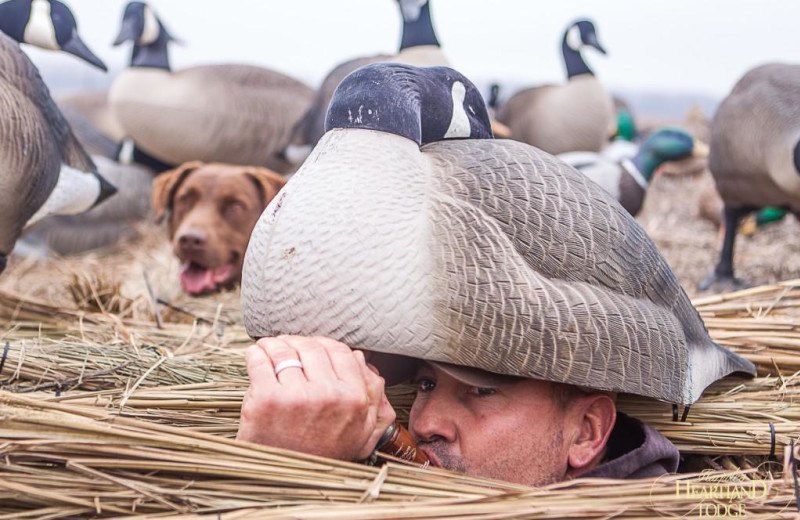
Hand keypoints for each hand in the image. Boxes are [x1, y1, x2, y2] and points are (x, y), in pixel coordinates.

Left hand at [237, 335, 396, 460]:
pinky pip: (260, 360)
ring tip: (269, 349)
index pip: (340, 351)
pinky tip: (256, 356)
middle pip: (311, 347)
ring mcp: (297, 396)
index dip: (324, 345)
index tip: (311, 348)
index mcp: (355, 398)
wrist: (287, 481)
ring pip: (284, 350)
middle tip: (287, 346)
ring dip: (274, 345)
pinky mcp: (267, 399)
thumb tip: (360, 358)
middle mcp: (329, 394)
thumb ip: (370, 395)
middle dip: (297, 343)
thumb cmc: (323, 453)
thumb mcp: (362, 431)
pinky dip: (256, 353)